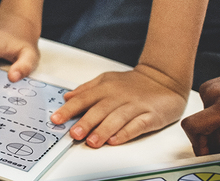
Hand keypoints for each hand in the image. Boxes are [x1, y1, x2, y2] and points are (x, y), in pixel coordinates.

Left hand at [56, 64, 187, 147]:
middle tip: (74, 134)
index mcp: (105, 88)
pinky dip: (126, 132)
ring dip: (103, 130)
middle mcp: (119, 96)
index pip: (83, 99)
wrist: (163, 78)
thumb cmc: (133, 83)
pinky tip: (116, 140)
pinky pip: (137, 125)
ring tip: (92, 141)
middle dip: (86, 122)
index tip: (56, 119)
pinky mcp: (151, 115)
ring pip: (117, 119)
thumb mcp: (107, 80)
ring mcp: (135, 106)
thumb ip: (86, 89)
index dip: (69, 110)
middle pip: (99, 110)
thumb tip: (66, 97)